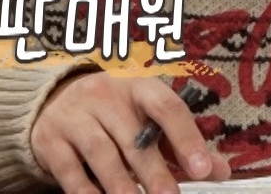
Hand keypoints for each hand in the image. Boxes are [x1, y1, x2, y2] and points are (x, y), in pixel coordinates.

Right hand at [30, 71, 231, 193]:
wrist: (53, 102)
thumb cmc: (113, 114)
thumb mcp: (146, 119)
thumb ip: (180, 145)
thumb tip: (219, 170)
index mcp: (137, 88)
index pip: (165, 106)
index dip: (185, 137)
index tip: (201, 169)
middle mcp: (104, 95)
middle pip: (132, 136)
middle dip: (153, 171)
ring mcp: (74, 116)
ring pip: (100, 152)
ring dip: (121, 184)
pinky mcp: (50, 140)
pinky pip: (69, 171)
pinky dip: (86, 192)